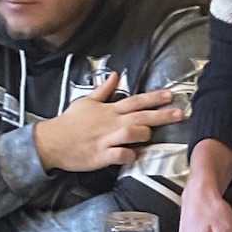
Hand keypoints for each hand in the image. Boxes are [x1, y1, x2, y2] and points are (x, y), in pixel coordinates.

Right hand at [33, 73, 182, 172]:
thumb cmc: (69, 122)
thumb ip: (104, 89)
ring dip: (143, 134)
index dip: (154, 98)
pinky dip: (128, 156)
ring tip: (151, 135)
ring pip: (131, 134)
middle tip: (180, 113)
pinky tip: (132, 156)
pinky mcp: (100, 155)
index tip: (170, 95)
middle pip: (140, 116)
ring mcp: (106, 139)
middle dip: (161, 115)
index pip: (135, 100)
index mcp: (109, 110)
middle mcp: (110, 123)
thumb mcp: (86, 100)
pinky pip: (119, 155)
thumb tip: (115, 74)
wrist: (51, 141)